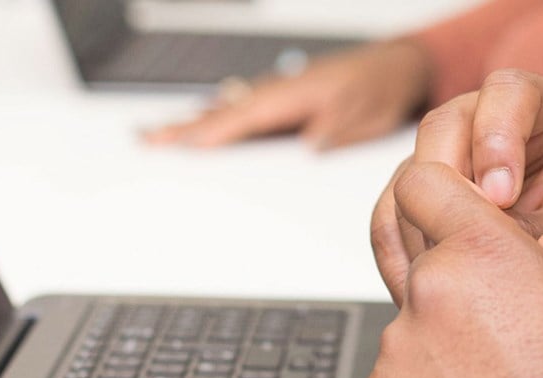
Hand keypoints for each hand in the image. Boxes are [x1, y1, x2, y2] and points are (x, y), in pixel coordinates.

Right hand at [144, 39, 430, 149]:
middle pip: (223, 111)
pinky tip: (201, 119)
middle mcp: (278, 90)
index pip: (244, 117)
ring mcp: (277, 92)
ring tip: (157, 132)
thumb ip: (336, 130)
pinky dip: (215, 112)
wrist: (397, 66)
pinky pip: (240, 105)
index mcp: (293, 95)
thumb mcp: (368, 114)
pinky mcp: (282, 96)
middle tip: (145, 138)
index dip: (211, 131)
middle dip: (183, 125)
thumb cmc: (382, 89)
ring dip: (192, 119)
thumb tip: (310, 146)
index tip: (179, 143)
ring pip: (226, 107)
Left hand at [360, 161, 542, 377]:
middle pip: (430, 268)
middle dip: (462, 291)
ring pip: (417, 328)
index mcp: (485, 252)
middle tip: (509, 337)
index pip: (424, 185)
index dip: (439, 196)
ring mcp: (399, 347)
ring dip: (447, 346)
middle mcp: (431, 290)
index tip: (457, 220)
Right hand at [370, 69, 542, 293]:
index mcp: (541, 109)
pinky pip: (390, 214)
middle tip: (468, 241)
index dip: (498, 138)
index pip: (509, 93)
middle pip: (443, 128)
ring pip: (410, 173)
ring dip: (425, 228)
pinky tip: (425, 286)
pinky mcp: (416, 192)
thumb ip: (532, 228)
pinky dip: (403, 254)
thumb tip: (476, 244)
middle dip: (450, 189)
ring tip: (454, 277)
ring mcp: (444, 154)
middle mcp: (484, 120)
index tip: (503, 196)